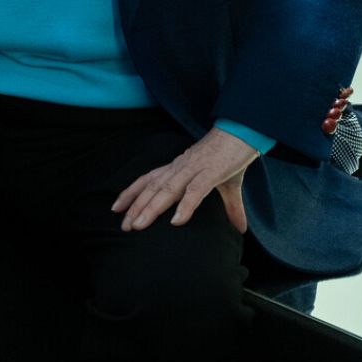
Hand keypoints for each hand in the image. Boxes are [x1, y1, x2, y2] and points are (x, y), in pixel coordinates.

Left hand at [111, 127, 257, 233]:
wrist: (244, 132)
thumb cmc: (231, 156)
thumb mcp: (227, 185)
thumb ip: (230, 207)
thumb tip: (240, 229)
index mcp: (180, 167)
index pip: (149, 179)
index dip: (132, 192)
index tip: (116, 208)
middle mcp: (182, 167)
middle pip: (153, 187)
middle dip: (136, 206)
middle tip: (124, 226)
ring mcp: (195, 168)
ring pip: (168, 189)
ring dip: (152, 207)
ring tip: (138, 225)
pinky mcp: (212, 171)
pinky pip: (195, 190)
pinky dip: (185, 205)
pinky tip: (176, 221)